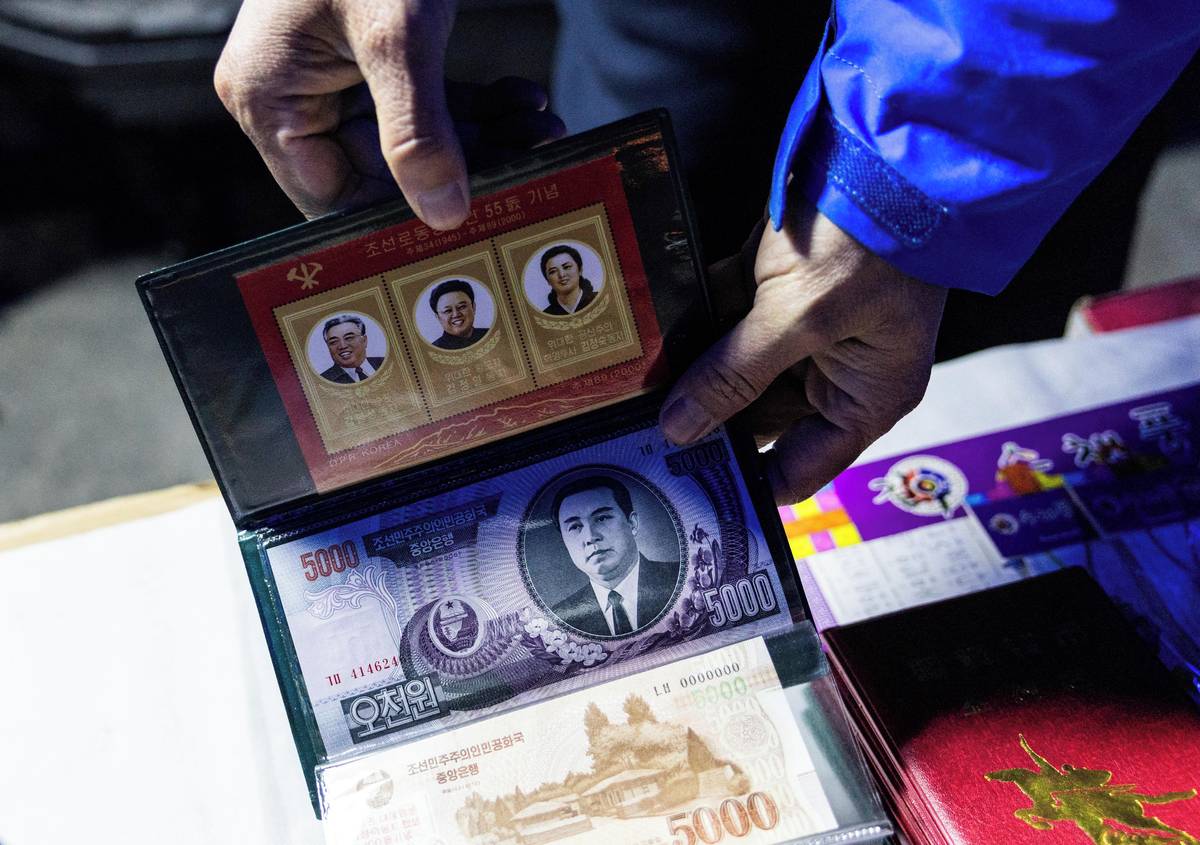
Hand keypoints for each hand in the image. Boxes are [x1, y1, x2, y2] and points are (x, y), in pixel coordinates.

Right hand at [214, 0, 564, 226]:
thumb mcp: (397, 36)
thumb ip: (416, 131)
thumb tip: (442, 214)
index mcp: (269, 99)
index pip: (332, 199)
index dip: (399, 219)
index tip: (468, 228)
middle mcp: (293, 97)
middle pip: (382, 175)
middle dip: (459, 173)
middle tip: (528, 169)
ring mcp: (334, 78)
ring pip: (416, 143)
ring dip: (484, 141)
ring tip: (541, 132)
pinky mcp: (375, 60)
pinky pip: (428, 105)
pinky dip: (479, 107)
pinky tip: (527, 104)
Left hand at [659, 204, 946, 504]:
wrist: (882, 152)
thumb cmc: (872, 242)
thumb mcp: (801, 319)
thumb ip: (736, 375)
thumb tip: (682, 428)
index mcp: (864, 397)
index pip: (799, 467)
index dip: (745, 481)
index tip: (687, 488)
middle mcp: (835, 370)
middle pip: (756, 418)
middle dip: (706, 423)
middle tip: (644, 438)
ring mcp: (803, 327)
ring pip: (735, 369)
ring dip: (693, 375)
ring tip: (637, 396)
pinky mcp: (773, 287)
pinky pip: (725, 320)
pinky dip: (694, 327)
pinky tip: (651, 342)